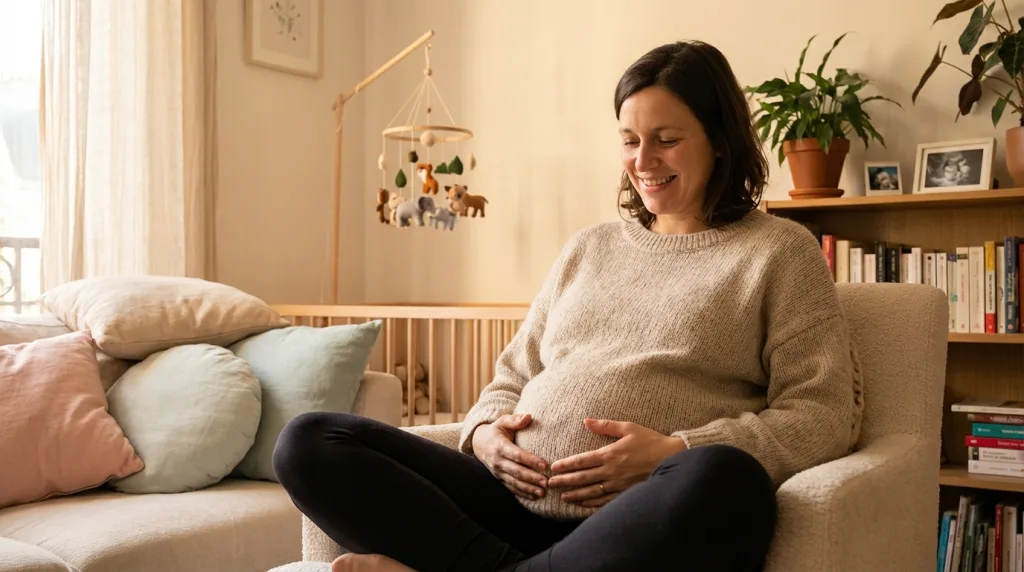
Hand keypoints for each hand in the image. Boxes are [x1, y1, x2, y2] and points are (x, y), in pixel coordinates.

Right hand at [472, 413, 548, 499]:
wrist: (478, 443)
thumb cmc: (496, 430)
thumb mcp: (503, 421)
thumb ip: (514, 419)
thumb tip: (528, 416)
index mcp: (500, 447)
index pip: (517, 455)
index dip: (531, 460)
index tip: (545, 465)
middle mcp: (498, 461)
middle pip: (517, 471)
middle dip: (532, 478)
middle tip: (547, 482)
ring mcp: (497, 472)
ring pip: (514, 483)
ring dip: (528, 488)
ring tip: (542, 493)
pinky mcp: (499, 479)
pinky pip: (510, 488)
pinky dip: (522, 493)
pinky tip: (534, 497)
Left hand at [547, 418, 686, 507]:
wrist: (672, 458)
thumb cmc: (650, 441)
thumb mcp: (628, 428)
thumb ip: (606, 426)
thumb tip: (586, 421)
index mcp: (610, 453)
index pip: (582, 461)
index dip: (566, 465)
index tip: (553, 467)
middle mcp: (612, 471)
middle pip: (583, 478)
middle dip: (565, 481)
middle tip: (549, 483)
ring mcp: (619, 484)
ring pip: (592, 491)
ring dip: (576, 494)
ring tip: (563, 496)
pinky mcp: (626, 492)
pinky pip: (606, 500)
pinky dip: (592, 503)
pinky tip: (583, 503)